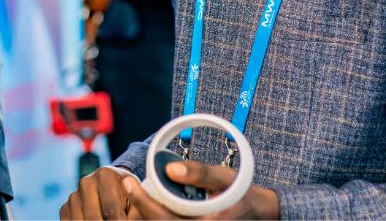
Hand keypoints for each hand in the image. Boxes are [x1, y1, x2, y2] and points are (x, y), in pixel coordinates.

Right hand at [60, 166, 135, 219]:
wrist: (113, 190)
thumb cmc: (128, 197)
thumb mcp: (135, 200)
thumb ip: (137, 206)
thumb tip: (132, 217)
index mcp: (105, 175)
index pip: (111, 209)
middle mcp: (86, 182)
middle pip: (93, 219)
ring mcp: (73, 196)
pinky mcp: (65, 208)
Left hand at [122, 161, 279, 219]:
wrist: (258, 213)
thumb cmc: (241, 193)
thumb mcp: (224, 178)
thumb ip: (200, 173)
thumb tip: (170, 168)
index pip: (163, 219)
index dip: (142, 202)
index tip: (127, 182)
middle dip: (139, 207)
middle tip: (127, 184)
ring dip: (146, 212)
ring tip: (134, 191)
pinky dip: (156, 214)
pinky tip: (148, 202)